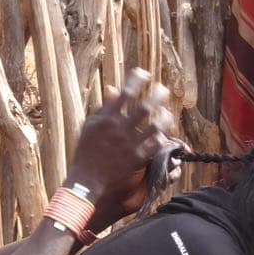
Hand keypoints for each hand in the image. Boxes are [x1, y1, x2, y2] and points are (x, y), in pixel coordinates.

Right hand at [68, 69, 174, 217]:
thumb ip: (104, 108)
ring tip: (167, 112)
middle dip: (157, 95)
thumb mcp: (90, 126)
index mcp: (107, 118)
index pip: (125, 93)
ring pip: (154, 126)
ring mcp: (130, 144)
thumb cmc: (86, 152)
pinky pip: (155, 145)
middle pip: (144, 107)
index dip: (136, 81)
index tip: (144, 73)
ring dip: (164, 117)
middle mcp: (120, 129)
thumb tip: (113, 88)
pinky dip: (161, 138)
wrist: (87, 180)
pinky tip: (164, 134)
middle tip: (164, 89)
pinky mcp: (137, 159)